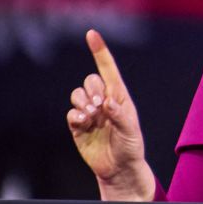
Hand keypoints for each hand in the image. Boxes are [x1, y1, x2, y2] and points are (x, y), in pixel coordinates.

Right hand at [66, 29, 154, 200]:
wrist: (119, 169)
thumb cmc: (130, 148)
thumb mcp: (131, 131)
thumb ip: (120, 115)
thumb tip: (108, 101)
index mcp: (119, 97)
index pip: (108, 70)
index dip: (99, 51)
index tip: (92, 34)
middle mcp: (103, 101)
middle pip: (90, 81)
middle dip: (92, 89)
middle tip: (99, 106)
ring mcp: (89, 113)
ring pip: (77, 94)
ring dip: (82, 102)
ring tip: (91, 116)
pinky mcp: (78, 126)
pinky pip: (71, 113)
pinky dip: (75, 115)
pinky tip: (83, 123)